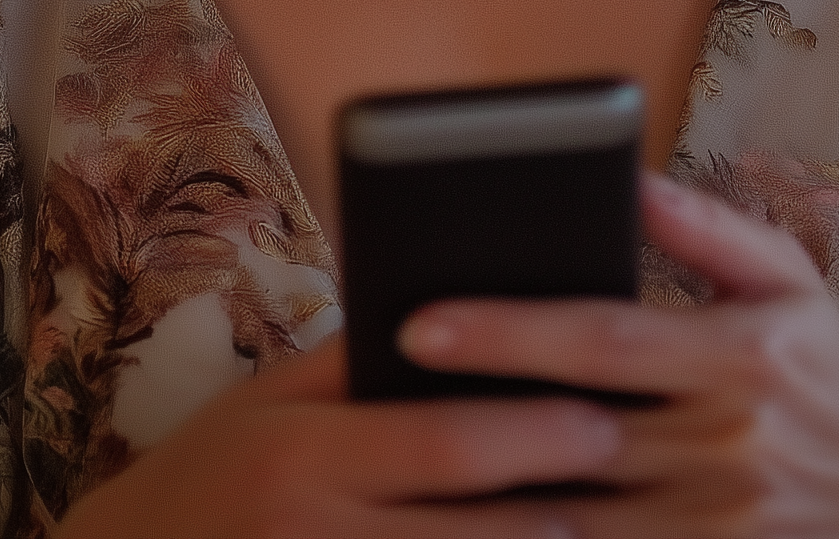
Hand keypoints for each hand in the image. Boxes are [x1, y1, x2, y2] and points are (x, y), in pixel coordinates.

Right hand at [56, 331, 621, 537]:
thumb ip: (358, 368)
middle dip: (562, 512)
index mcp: (302, 454)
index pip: (442, 443)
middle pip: (471, 534)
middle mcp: (312, 532)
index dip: (533, 433)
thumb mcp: (267, 404)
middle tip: (632, 480)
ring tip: (600, 533)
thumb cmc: (207, 473)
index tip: (602, 417)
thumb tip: (469, 320)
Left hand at [396, 174, 838, 538]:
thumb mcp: (792, 287)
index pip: (601, 338)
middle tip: (375, 403)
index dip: (507, 330)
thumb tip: (626, 174)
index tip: (418, 321)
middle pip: (572, 435)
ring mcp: (723, 526)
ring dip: (489, 503)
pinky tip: (484, 529)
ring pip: (577, 521)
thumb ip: (707, 229)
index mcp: (742, 356)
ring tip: (402, 475)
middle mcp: (729, 445)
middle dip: (469, 423)